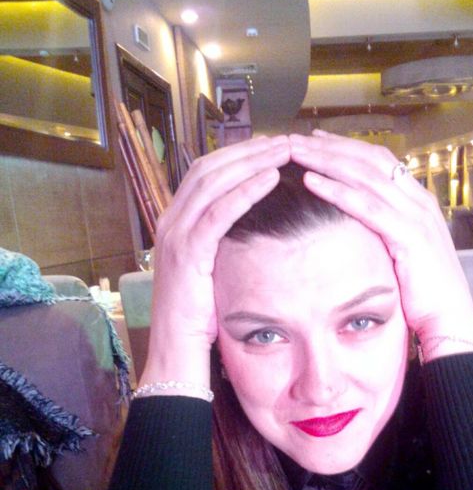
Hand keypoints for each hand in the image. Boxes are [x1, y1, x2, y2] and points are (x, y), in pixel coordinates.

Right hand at [140, 136, 290, 388]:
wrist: (176, 349)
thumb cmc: (199, 317)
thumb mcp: (210, 271)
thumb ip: (223, 245)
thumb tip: (254, 228)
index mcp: (175, 222)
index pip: (206, 172)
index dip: (238, 155)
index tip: (270, 147)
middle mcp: (170, 221)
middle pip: (210, 167)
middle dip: (248, 150)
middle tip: (283, 140)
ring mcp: (175, 235)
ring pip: (214, 181)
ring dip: (251, 162)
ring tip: (284, 150)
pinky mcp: (187, 253)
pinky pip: (218, 213)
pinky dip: (245, 191)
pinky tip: (270, 179)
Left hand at [289, 131, 472, 360]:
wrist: (450, 318)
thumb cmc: (424, 292)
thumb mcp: (403, 253)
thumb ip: (387, 232)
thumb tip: (359, 226)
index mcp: (418, 201)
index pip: (378, 160)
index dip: (345, 147)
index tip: (315, 139)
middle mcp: (418, 201)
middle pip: (368, 160)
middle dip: (329, 146)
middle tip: (295, 137)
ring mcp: (416, 216)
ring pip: (364, 176)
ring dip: (326, 161)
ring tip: (295, 152)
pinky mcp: (409, 236)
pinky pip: (367, 206)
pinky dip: (337, 191)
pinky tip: (311, 182)